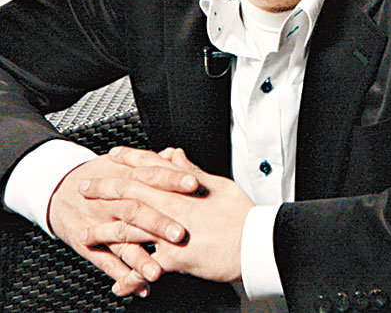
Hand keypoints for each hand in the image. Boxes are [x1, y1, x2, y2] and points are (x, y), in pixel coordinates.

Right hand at [48, 151, 199, 296]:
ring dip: (140, 258)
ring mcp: (99, 223)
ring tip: (159, 271)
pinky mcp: (88, 244)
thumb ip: (152, 162)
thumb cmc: (101, 177)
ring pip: (121, 240)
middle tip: (181, 233)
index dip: (173, 179)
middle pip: (137, 210)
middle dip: (158, 222)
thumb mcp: (123, 165)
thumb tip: (177, 155)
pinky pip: (105, 262)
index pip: (153, 175)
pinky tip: (140, 287)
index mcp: (126, 177)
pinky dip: (123, 276)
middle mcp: (113, 200)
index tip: (194, 184)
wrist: (62, 190)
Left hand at [80, 147, 254, 283]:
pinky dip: (129, 278)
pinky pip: (146, 269)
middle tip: (85, 188)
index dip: (129, 159)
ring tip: (86, 233)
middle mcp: (173, 207)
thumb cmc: (241, 215)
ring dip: (105, 231)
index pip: (150, 167)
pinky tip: (117, 284)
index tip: (113, 156)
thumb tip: (175, 156)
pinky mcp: (176, 258)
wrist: (255, 242)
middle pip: (131, 193)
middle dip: (104, 189)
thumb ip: (192, 172)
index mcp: (183, 188)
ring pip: (130, 229)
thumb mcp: (218, 185)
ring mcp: (171, 233)